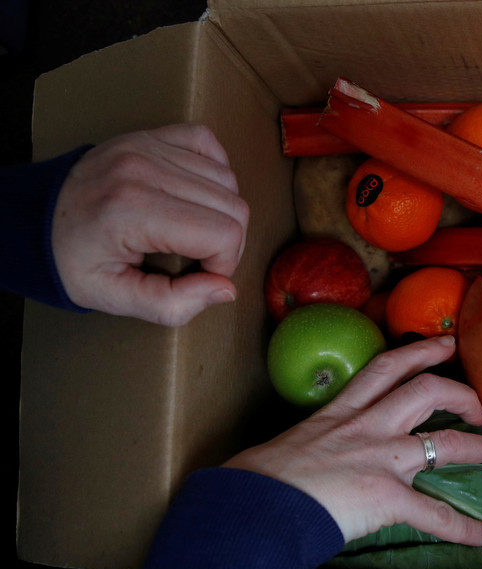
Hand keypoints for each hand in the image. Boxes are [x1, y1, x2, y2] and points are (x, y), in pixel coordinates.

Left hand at [52, 124, 248, 325]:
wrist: (32, 219)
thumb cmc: (73, 260)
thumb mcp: (114, 298)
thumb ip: (173, 304)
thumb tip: (225, 289)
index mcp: (133, 212)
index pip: (223, 234)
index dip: (223, 263)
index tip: (199, 274)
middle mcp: (144, 170)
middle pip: (233, 206)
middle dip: (227, 241)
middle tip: (198, 256)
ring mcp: (147, 147)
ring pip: (227, 179)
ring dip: (222, 210)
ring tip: (194, 228)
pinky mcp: (149, 136)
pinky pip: (208, 143)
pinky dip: (215, 171)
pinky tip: (198, 194)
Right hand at [223, 336, 481, 544]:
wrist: (254, 508)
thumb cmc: (258, 480)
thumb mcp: (289, 444)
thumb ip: (314, 441)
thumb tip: (313, 455)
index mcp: (341, 412)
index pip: (386, 368)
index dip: (421, 350)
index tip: (446, 343)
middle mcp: (368, 427)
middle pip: (428, 391)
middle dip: (462, 394)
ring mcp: (382, 460)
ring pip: (448, 443)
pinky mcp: (388, 497)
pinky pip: (437, 514)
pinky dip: (466, 528)